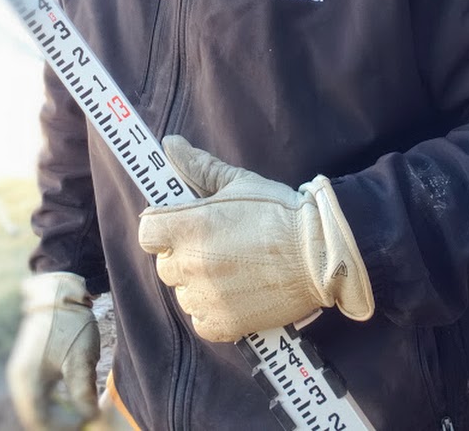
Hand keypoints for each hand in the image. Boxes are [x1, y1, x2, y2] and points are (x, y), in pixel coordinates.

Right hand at [6, 272, 99, 430]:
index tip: (84, 424)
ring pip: (37, 406)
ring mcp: (22, 372)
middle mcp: (19, 380)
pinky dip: (53, 402)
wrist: (58, 292)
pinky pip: (39, 394)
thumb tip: (89, 417)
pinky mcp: (29, 365)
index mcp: (27, 381)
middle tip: (82, 422)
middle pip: (36, 416)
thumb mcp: (80, 359)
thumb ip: (82, 392)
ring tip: (79, 414)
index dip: (63, 428)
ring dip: (56, 414)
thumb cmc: (69, 323)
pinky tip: (70, 402)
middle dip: (59, 423)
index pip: (40, 420)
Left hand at [138, 135, 373, 341]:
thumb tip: (170, 144)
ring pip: (183, 293)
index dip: (162, 227)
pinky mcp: (223, 324)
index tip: (182, 225)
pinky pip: (201, 319)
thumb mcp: (238, 182)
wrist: (321, 252)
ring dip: (199, 283)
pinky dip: (213, 310)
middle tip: (218, 245)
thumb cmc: (279, 212)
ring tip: (233, 269)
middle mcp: (192, 264)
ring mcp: (206, 297)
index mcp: (190, 226)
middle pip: (165, 264)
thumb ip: (198, 166)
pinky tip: (236, 293)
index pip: (147, 232)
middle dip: (184, 254)